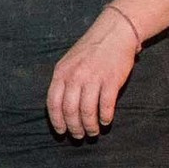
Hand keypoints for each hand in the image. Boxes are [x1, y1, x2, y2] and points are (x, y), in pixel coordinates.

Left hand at [45, 8, 140, 140]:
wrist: (115, 32)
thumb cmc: (91, 49)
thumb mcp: (69, 62)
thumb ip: (63, 81)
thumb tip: (60, 107)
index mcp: (61, 73)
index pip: (53, 103)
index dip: (57, 121)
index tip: (61, 131)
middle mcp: (75, 76)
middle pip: (70, 110)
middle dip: (74, 127)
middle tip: (79, 135)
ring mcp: (93, 78)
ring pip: (87, 111)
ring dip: (90, 126)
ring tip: (93, 132)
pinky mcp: (111, 80)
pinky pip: (106, 105)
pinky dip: (105, 117)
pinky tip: (105, 121)